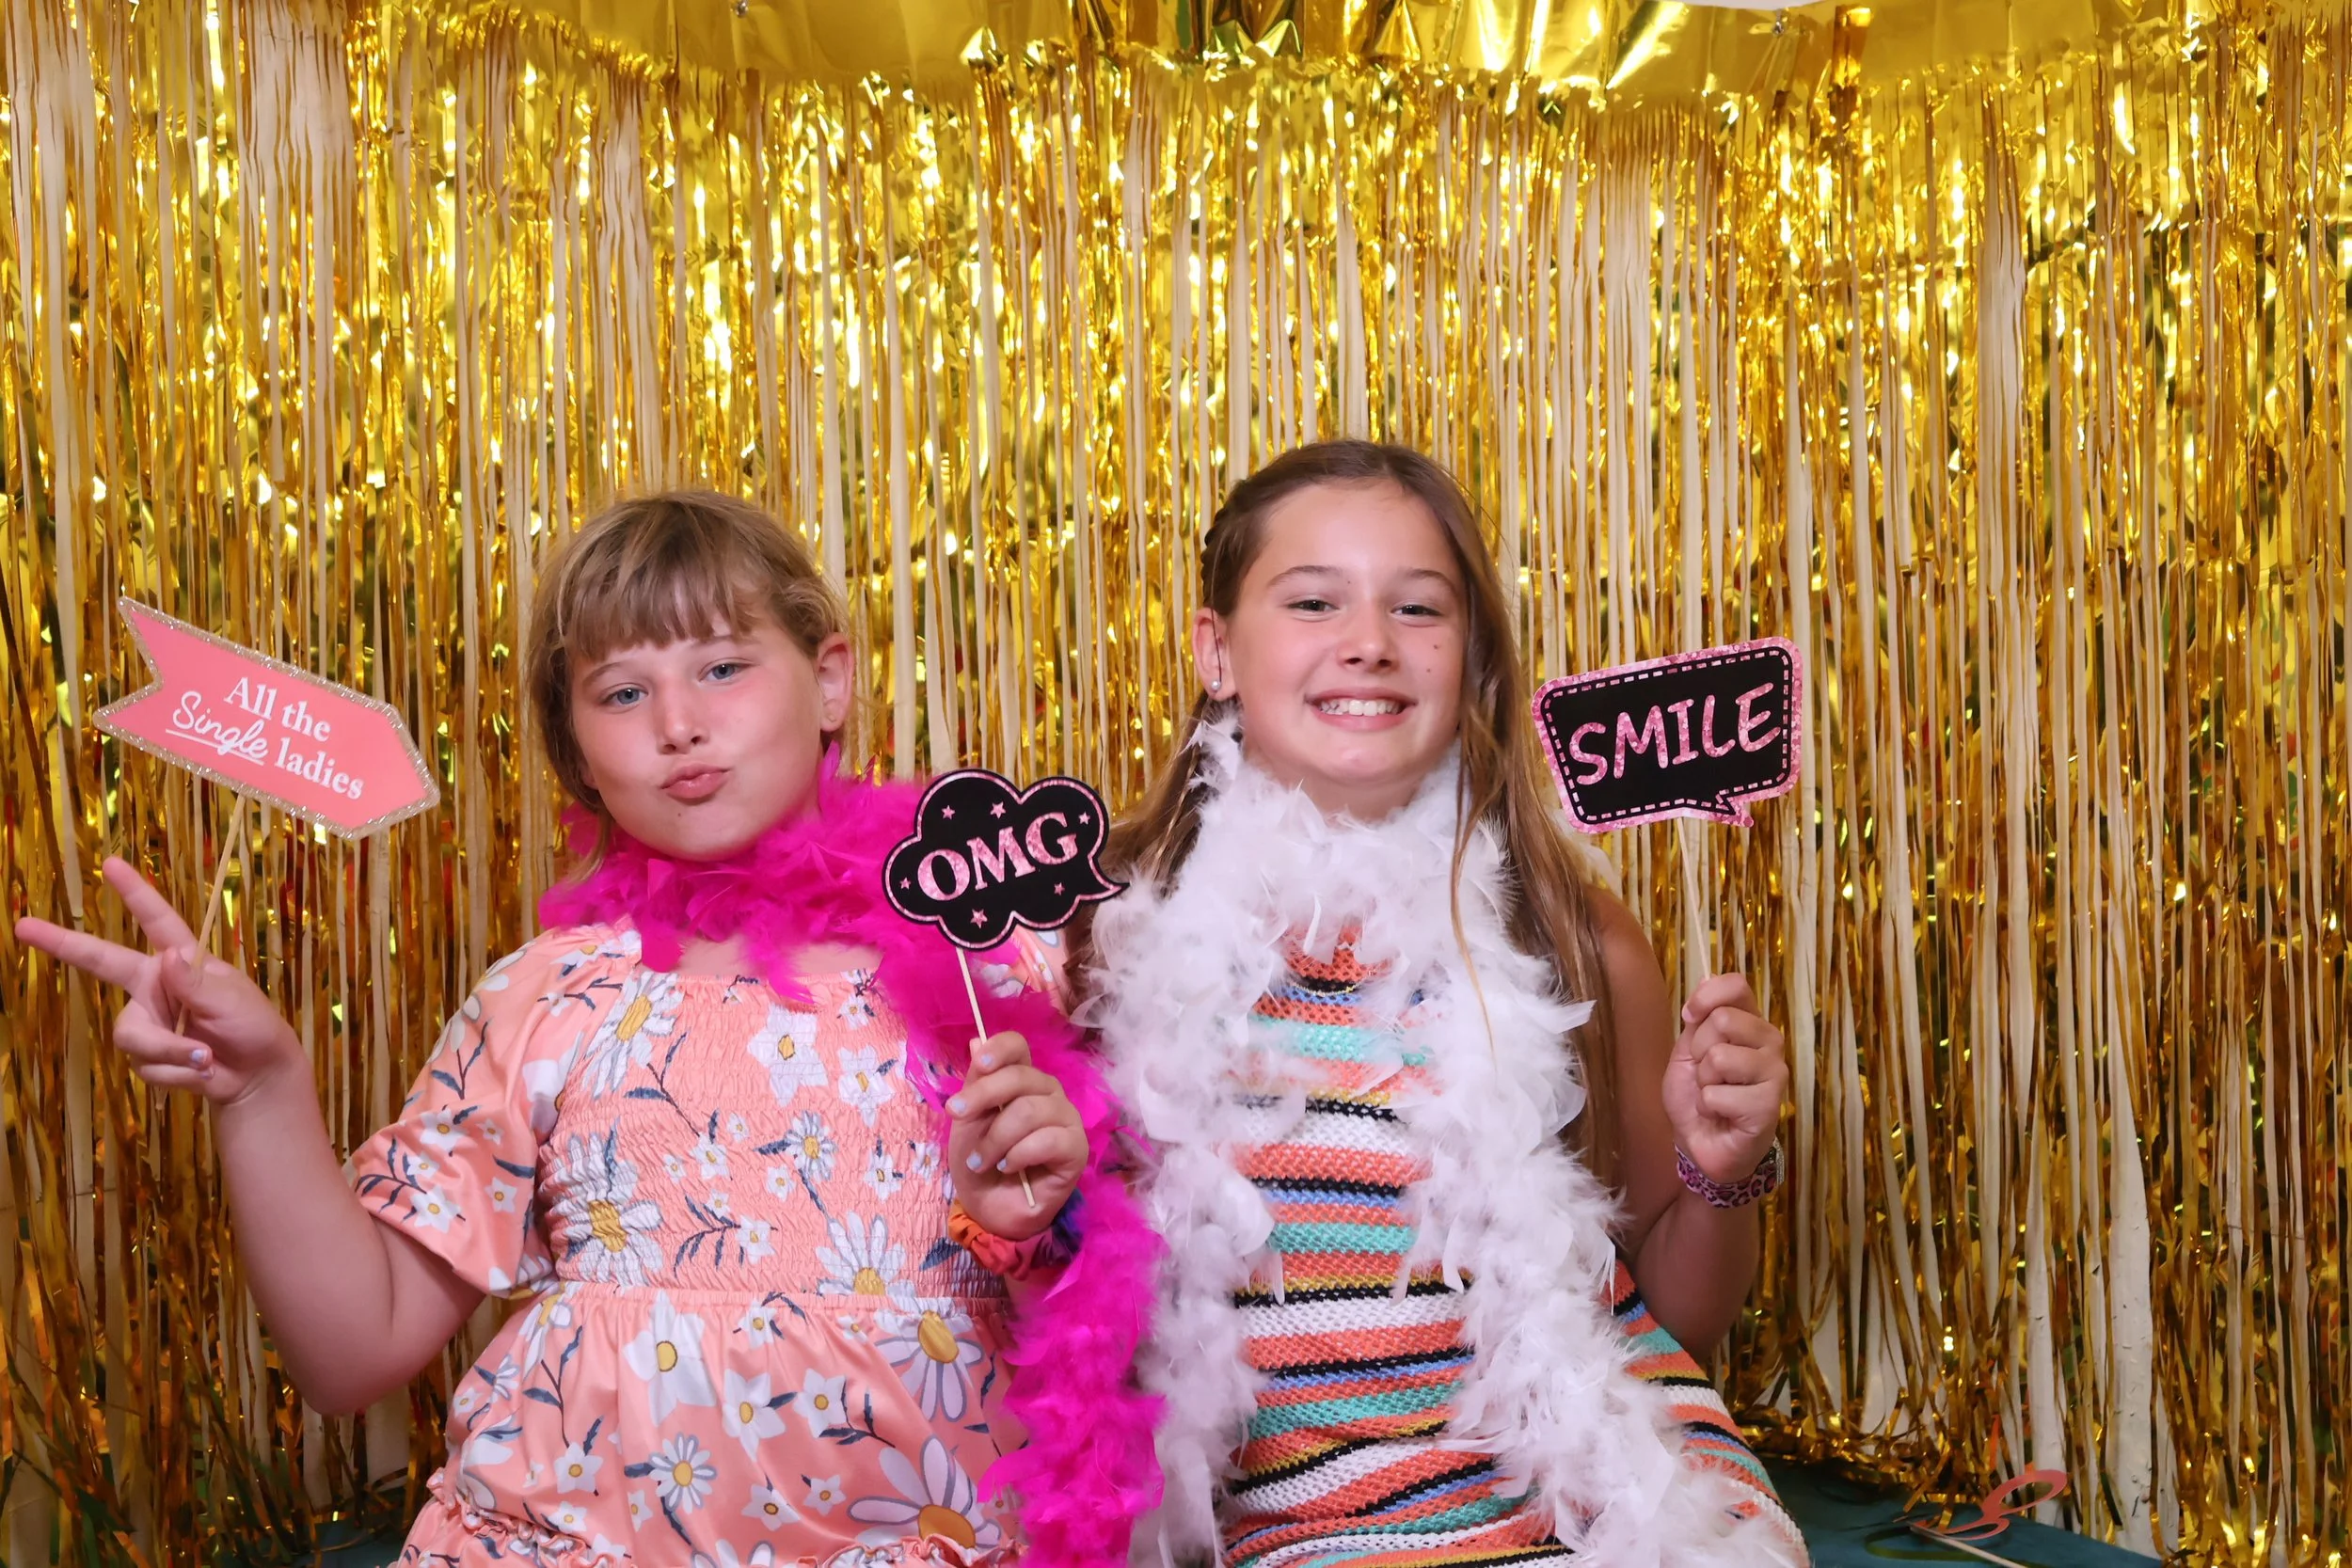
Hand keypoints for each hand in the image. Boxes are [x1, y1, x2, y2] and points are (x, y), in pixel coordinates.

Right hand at [14, 856, 306, 1106]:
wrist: (258, 1075)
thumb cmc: (253, 1027)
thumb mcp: (233, 1001)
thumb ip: (197, 983)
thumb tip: (167, 955)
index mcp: (181, 962)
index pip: (157, 922)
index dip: (135, 893)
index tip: (111, 864)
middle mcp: (154, 986)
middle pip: (101, 962)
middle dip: (63, 944)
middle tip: (24, 925)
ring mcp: (147, 1020)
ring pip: (130, 1035)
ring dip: (171, 1051)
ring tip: (207, 1057)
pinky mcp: (145, 1054)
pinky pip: (145, 1064)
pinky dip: (176, 1071)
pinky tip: (203, 1072)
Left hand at [945, 1030, 1085, 1240]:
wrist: (989, 1208)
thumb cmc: (979, 1161)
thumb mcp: (967, 1121)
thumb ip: (975, 1083)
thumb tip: (976, 1041)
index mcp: (1022, 1080)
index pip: (1019, 1047)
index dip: (1000, 1049)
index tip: (979, 1065)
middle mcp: (1048, 1093)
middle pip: (1021, 1076)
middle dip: (983, 1096)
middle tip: (956, 1116)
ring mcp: (1066, 1120)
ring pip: (1030, 1110)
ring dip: (996, 1138)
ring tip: (981, 1160)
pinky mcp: (1077, 1149)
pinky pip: (1049, 1140)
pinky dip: (1020, 1154)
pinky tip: (1009, 1167)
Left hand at [1661, 973, 1787, 1184]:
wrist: (1701, 1144)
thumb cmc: (1697, 1097)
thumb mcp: (1688, 1052)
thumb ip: (1699, 1019)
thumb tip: (1708, 976)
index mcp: (1750, 1023)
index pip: (1737, 985)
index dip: (1706, 997)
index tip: (1691, 1018)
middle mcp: (1770, 1042)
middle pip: (1722, 1020)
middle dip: (1699, 1051)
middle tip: (1707, 1074)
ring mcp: (1775, 1073)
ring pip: (1719, 1057)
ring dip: (1704, 1083)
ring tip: (1715, 1096)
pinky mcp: (1770, 1104)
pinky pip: (1717, 1094)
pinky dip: (1708, 1107)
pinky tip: (1722, 1115)